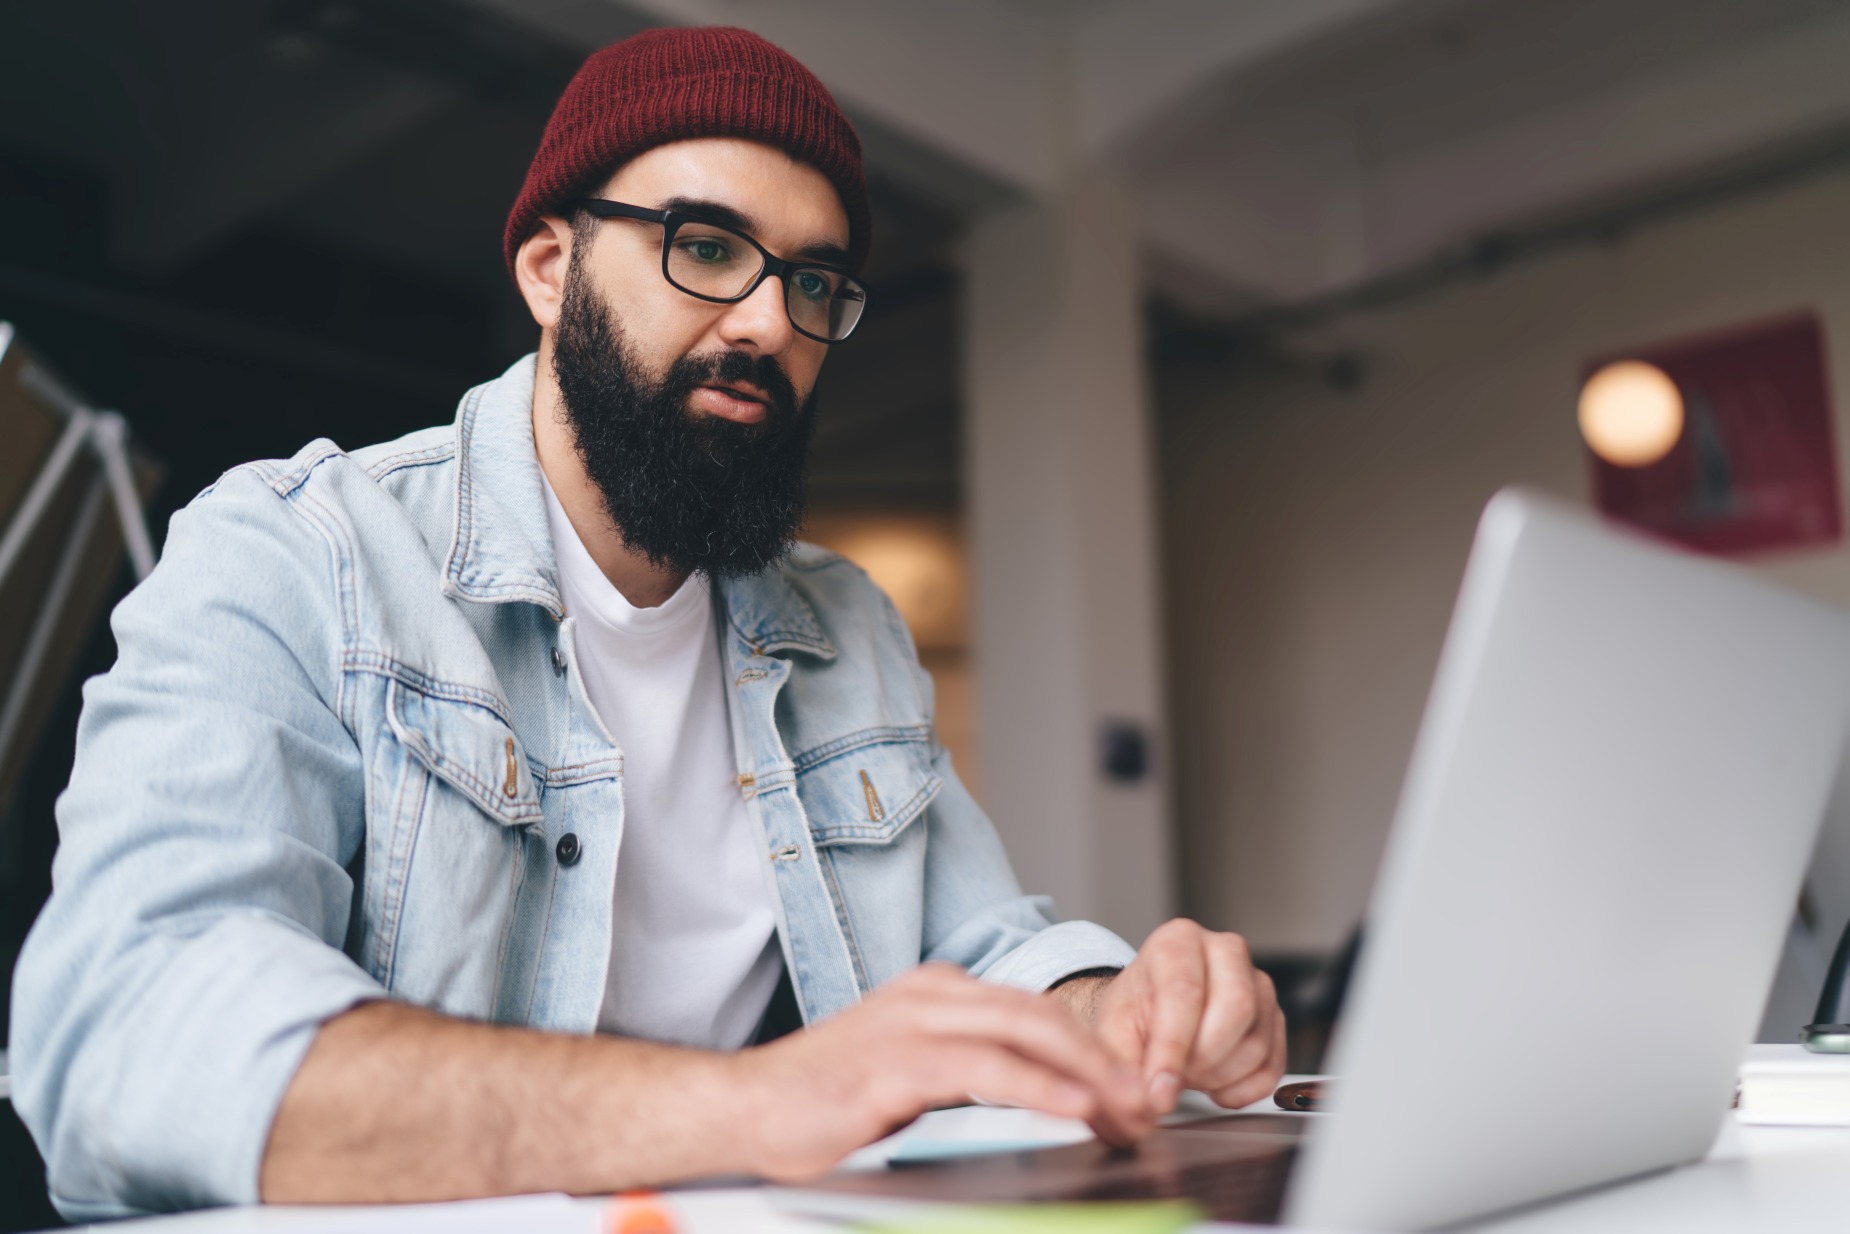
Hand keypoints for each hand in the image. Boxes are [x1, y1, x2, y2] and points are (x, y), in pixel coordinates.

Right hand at [732, 964, 1157, 1179]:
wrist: (744, 1109)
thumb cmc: (824, 1103)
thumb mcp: (909, 1079)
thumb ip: (967, 1078)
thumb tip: (1045, 1107)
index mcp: (937, 993)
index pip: (1033, 1012)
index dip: (1090, 1051)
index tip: (1128, 1095)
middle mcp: (931, 995)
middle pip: (1042, 1015)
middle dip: (1104, 1059)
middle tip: (1148, 1104)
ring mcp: (913, 1022)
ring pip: (1025, 1033)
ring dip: (1088, 1075)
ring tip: (1130, 1110)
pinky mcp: (897, 1062)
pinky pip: (985, 1069)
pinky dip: (1039, 1086)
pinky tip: (1076, 1107)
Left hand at [1089, 919, 1286, 1113]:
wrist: (1152, 1014)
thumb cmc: (1136, 1013)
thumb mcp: (1113, 1033)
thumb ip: (1122, 1067)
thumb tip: (1148, 1105)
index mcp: (1178, 940)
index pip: (1184, 992)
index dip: (1172, 1048)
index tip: (1159, 1091)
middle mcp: (1225, 951)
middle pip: (1236, 1008)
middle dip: (1202, 1059)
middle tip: (1174, 1077)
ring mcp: (1257, 984)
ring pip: (1256, 1043)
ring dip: (1218, 1077)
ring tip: (1187, 1074)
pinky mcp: (1275, 1019)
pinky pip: (1273, 1067)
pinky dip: (1241, 1090)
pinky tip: (1213, 1084)